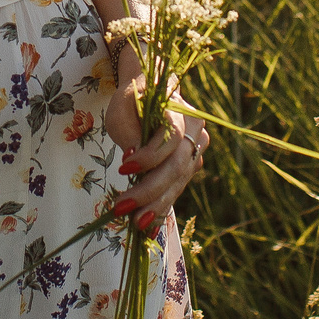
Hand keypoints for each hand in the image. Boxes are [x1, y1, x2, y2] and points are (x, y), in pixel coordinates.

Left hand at [103, 86, 210, 236]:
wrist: (152, 94)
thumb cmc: (134, 99)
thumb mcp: (121, 107)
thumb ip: (127, 130)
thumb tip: (132, 158)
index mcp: (178, 110)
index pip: (171, 137)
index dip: (150, 156)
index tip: (123, 167)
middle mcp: (195, 130)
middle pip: (177, 165)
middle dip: (150, 191)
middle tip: (123, 207)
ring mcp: (196, 148)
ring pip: (179, 181)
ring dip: (157, 204)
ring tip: (136, 223)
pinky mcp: (191, 165)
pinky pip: (178, 188)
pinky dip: (163, 206)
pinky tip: (150, 225)